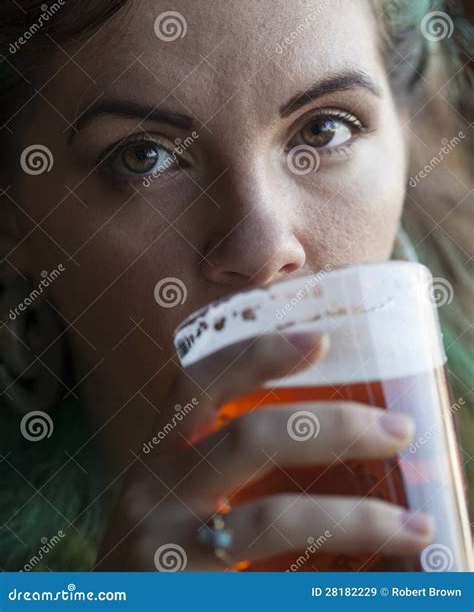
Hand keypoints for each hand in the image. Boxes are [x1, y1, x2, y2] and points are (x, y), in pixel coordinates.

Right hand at [95, 332, 433, 569]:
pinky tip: (370, 586)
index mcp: (158, 456)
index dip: (255, 354)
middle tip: (396, 431)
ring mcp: (165, 552)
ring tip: (412, 527)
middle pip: (249, 437)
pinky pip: (273, 585)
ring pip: (274, 520)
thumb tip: (327, 440)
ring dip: (356, 519)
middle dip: (334, 427)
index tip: (321, 340)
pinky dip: (329, 585)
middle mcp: (154, 493)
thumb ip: (225, 471)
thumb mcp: (175, 499)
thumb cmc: (159, 554)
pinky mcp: (183, 597)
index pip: (196, 382)